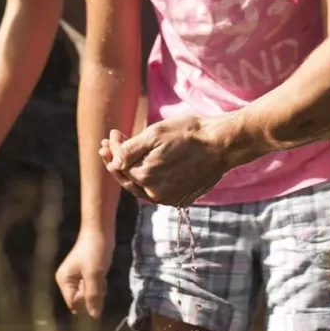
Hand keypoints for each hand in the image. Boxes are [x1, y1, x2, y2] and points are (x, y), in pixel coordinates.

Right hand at [55, 227, 114, 318]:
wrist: (101, 230)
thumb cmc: (95, 251)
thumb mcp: (95, 275)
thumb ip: (93, 296)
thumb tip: (94, 316)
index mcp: (63, 280)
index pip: (74, 303)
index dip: (86, 300)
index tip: (95, 287)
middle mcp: (67, 280)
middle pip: (80, 300)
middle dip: (92, 294)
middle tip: (98, 278)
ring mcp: (76, 277)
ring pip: (88, 294)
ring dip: (97, 289)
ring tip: (100, 274)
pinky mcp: (85, 273)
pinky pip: (92, 287)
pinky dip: (99, 283)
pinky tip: (102, 273)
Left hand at [101, 115, 244, 206]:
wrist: (222, 143)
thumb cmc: (189, 133)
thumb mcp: (155, 133)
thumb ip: (129, 150)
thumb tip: (113, 160)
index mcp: (145, 176)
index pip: (119, 164)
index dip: (113, 147)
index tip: (113, 133)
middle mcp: (155, 193)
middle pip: (128, 177)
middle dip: (116, 161)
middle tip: (107, 146)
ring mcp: (170, 197)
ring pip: (142, 185)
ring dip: (131, 170)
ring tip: (123, 156)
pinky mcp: (182, 198)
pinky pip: (158, 190)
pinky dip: (149, 179)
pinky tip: (147, 167)